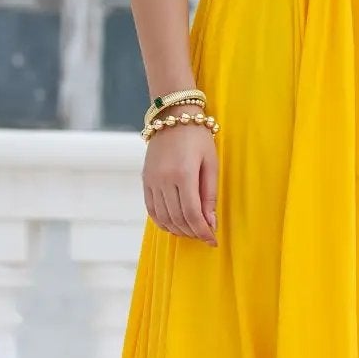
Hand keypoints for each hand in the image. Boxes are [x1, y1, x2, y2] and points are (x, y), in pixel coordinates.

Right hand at [142, 124, 218, 244]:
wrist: (173, 117)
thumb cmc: (198, 138)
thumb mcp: (210, 163)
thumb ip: (209, 194)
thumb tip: (210, 223)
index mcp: (183, 174)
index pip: (191, 214)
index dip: (202, 231)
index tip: (213, 240)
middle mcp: (164, 179)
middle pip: (177, 219)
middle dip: (193, 232)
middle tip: (205, 236)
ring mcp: (152, 180)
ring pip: (163, 218)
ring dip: (178, 230)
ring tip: (192, 232)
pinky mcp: (145, 180)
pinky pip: (151, 209)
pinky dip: (162, 222)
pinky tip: (174, 225)